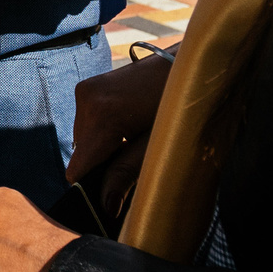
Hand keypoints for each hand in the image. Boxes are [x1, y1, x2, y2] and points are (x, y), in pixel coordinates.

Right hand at [63, 48, 173, 221]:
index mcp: (103, 115)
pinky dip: (104, 134)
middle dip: (102, 166)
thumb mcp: (161, 144)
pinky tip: (129, 130)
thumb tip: (106, 207)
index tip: (114, 198)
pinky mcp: (89, 87)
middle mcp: (87, 100)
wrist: (194, 64)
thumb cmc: (186, 106)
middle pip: (82, 154)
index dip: (94, 187)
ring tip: (136, 143)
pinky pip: (88, 124)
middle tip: (136, 165)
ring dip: (104, 150)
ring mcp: (86, 90)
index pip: (79, 167)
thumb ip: (128, 174)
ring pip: (84, 139)